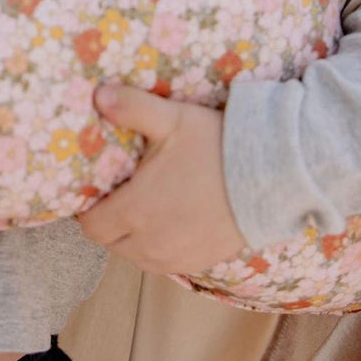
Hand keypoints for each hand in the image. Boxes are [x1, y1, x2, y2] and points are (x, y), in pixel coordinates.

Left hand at [74, 85, 246, 275]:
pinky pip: (163, 264)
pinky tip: (168, 224)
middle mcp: (150, 242)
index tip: (96, 192)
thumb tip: (98, 95)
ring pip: (135, 256)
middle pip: (111, 243)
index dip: (88, 210)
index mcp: (136, 209)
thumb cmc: (218, 147)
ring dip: (131, 238)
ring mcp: (175, 257)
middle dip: (108, 223)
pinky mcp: (198, 264)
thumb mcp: (172, 120)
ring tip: (143, 210)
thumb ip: (132, 107)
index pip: (91, 226)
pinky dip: (157, 249)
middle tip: (119, 197)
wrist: (273, 180)